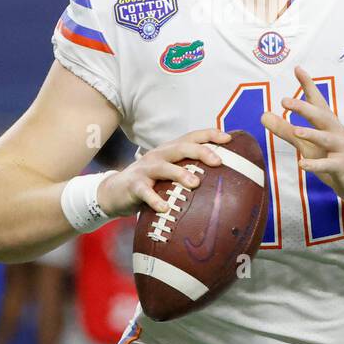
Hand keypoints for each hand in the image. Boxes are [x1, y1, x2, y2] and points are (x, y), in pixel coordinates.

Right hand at [96, 128, 231, 216]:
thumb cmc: (151, 183)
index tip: (229, 138)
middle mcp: (159, 155)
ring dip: (180, 173)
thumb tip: (223, 180)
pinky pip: (144, 191)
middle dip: (200, 152)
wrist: (115, 192)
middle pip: (181, 147)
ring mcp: (145, 169)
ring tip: (195, 183)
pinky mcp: (134, 185)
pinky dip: (154, 199)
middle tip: (218, 162)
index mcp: (170, 150)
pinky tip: (165, 208)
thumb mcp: (170, 173)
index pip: (192, 137)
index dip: (210, 135)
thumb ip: (189, 172)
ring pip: (163, 167)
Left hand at [261, 65, 343, 202]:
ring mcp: (340, 148)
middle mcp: (335, 131)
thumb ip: (285, 129)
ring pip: (327, 139)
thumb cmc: (330, 154)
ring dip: (312, 134)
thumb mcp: (305, 142)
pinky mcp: (341, 165)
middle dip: (304, 108)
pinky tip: (302, 164)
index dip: (308, 85)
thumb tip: (263, 115)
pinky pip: (329, 165)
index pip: (317, 100)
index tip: (298, 69)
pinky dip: (316, 164)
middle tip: (285, 101)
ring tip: (296, 131)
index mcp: (326, 122)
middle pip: (321, 116)